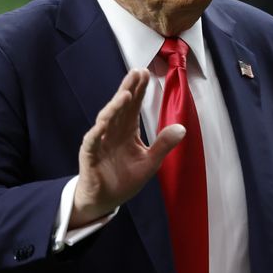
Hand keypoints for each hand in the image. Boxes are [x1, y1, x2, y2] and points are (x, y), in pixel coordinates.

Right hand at [71, 69, 185, 227]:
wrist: (105, 200)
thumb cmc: (124, 179)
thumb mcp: (150, 162)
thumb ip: (163, 145)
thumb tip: (182, 128)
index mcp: (127, 131)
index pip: (133, 106)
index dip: (140, 91)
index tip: (146, 73)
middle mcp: (113, 132)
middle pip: (120, 107)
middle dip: (128, 89)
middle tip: (136, 72)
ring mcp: (100, 142)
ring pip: (106, 119)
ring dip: (115, 106)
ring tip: (126, 93)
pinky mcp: (89, 155)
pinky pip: (92, 141)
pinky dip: (97, 131)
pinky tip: (103, 122)